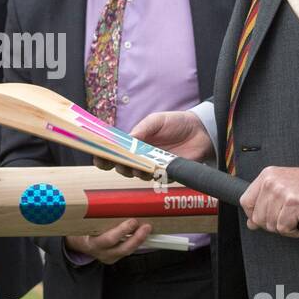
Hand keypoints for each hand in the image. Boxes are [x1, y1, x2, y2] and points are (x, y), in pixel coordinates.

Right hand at [65, 219, 152, 264]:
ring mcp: (109, 257)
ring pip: (127, 251)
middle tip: (145, 226)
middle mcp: (101, 252)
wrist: (79, 243)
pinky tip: (143, 234)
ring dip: (139, 240)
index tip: (133, 221)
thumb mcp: (84, 223)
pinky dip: (137, 242)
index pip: (109, 239)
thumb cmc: (82, 229)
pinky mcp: (115, 257)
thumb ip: (96, 214)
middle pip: (122, 248)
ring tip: (147, 229)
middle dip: (136, 238)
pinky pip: (128, 251)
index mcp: (91, 242)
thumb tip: (111, 197)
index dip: (122, 231)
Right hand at [95, 110, 212, 176]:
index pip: (115, 153)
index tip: (97, 156)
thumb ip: (141, 129)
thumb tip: (127, 140)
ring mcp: (154, 166)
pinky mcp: (169, 173)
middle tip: (118, 162)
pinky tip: (154, 169)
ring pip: (138, 175)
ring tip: (137, 166)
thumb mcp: (156, 121)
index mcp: (134, 143)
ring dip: (135, 171)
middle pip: (122, 167)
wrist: (201, 129)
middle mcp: (141, 157)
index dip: (104, 156)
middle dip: (118, 165)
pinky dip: (154, 174)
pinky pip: (158, 178)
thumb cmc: (176, 123)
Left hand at [239, 166, 298, 237]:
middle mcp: (271, 182)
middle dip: (271, 225)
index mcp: (266, 175)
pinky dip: (294, 232)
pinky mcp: (293, 203)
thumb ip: (266, 199)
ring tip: (295, 222)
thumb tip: (251, 223)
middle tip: (286, 222)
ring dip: (284, 229)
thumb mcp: (283, 183)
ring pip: (271, 224)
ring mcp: (281, 192)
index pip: (246, 201)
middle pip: (258, 217)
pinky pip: (284, 228)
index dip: (253, 215)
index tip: (264, 219)